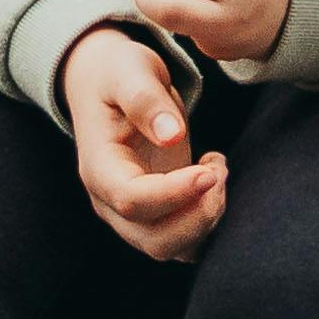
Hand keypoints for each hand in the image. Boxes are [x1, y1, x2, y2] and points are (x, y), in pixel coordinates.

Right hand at [64, 23, 226, 260]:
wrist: (104, 83)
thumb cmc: (117, 74)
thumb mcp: (129, 71)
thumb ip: (146, 100)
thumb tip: (173, 135)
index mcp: (99, 168)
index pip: (133, 201)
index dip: (174, 193)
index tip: (208, 169)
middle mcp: (110, 200)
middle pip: (153, 240)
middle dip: (198, 215)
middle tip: (219, 169)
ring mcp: (131, 213)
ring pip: (170, 247)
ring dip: (206, 219)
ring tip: (218, 168)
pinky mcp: (154, 213)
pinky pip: (182, 242)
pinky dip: (206, 223)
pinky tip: (212, 179)